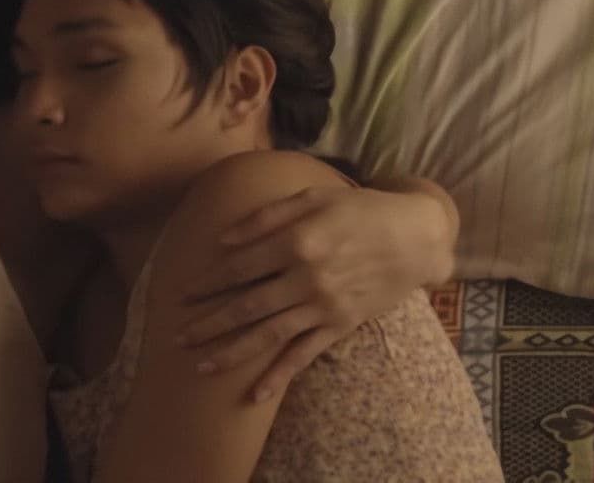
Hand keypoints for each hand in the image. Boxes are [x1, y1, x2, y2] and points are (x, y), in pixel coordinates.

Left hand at [174, 180, 456, 399]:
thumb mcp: (312, 198)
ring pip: (268, 335)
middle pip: (246, 306)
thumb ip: (266, 217)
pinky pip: (304, 355)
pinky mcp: (340, 326)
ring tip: (200, 366)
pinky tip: (256, 394)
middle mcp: (307, 278)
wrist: (416, 238)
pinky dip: (280, 376)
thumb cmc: (358, 210)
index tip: (183, 293)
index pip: (239, 267)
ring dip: (232, 353)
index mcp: (297, 242)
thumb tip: (223, 238)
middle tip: (177, 336)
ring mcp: (323, 306)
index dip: (207, 282)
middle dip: (208, 323)